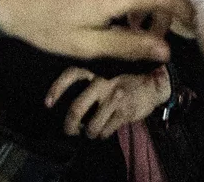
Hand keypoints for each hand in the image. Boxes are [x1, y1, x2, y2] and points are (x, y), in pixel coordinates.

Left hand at [47, 65, 171, 139]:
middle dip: (70, 124)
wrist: (154, 82)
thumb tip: (67, 98)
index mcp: (96, 69)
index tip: (48, 103)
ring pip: (92, 125)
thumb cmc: (125, 78)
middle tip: (69, 130)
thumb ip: (90, 77)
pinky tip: (104, 131)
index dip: (57, 88)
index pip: (71, 75)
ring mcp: (115, 96)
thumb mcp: (107, 70)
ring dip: (89, 133)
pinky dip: (103, 134)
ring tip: (90, 132)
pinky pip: (107, 130)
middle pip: (77, 107)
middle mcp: (103, 81)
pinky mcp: (125, 111)